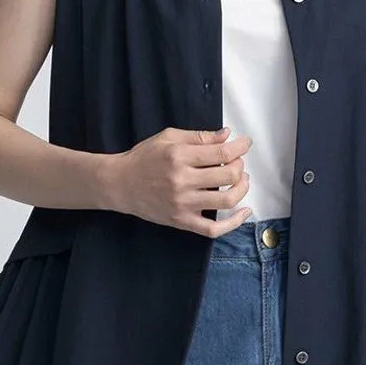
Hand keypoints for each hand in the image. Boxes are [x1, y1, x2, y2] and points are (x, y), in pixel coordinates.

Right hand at [104, 125, 253, 234]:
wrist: (120, 184)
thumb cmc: (144, 158)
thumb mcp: (168, 137)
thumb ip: (199, 136)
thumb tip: (226, 135)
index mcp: (179, 156)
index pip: (221, 152)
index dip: (240, 147)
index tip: (245, 144)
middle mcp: (182, 181)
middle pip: (228, 175)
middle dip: (240, 166)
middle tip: (238, 162)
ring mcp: (182, 204)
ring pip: (226, 200)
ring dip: (242, 189)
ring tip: (242, 181)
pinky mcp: (182, 221)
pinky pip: (213, 229)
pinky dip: (234, 223)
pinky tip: (245, 212)